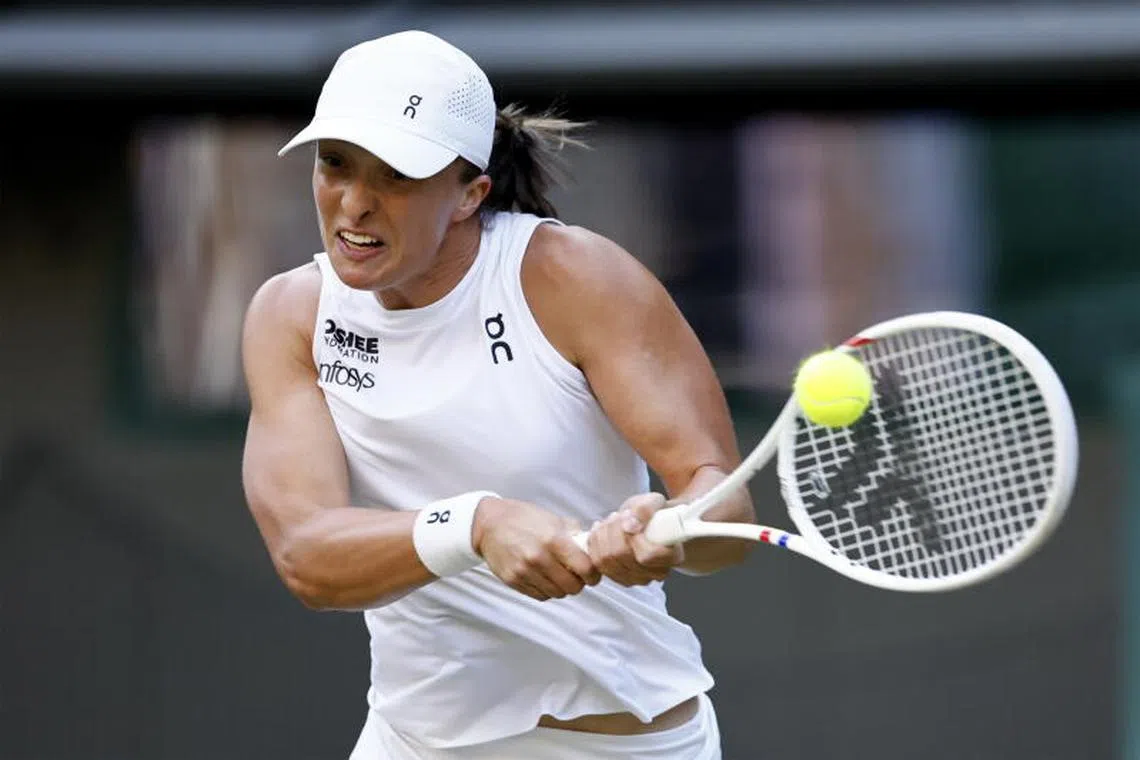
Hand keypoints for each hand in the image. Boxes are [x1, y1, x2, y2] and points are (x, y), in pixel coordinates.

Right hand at [473, 497, 600, 600]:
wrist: (489, 524)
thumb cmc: (522, 518)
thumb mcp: (552, 519)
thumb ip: (573, 533)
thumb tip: (591, 546)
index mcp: (553, 540)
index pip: (585, 568)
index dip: (593, 575)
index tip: (593, 574)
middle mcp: (539, 558)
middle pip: (572, 587)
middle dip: (579, 583)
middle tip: (577, 576)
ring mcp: (525, 572)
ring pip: (557, 594)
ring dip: (562, 588)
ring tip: (559, 575)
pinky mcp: (514, 581)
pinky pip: (540, 596)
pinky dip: (546, 590)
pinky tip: (544, 578)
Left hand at [587, 492, 684, 585]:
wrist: (650, 524)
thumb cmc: (655, 514)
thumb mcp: (654, 501)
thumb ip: (645, 510)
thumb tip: (630, 526)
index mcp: (672, 556)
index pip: (648, 555)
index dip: (634, 537)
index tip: (630, 517)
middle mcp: (655, 573)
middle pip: (622, 557)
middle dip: (613, 531)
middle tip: (618, 515)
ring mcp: (637, 579)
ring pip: (607, 561)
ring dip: (602, 536)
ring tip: (610, 521)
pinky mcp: (619, 578)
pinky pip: (598, 564)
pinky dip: (594, 544)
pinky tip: (599, 530)